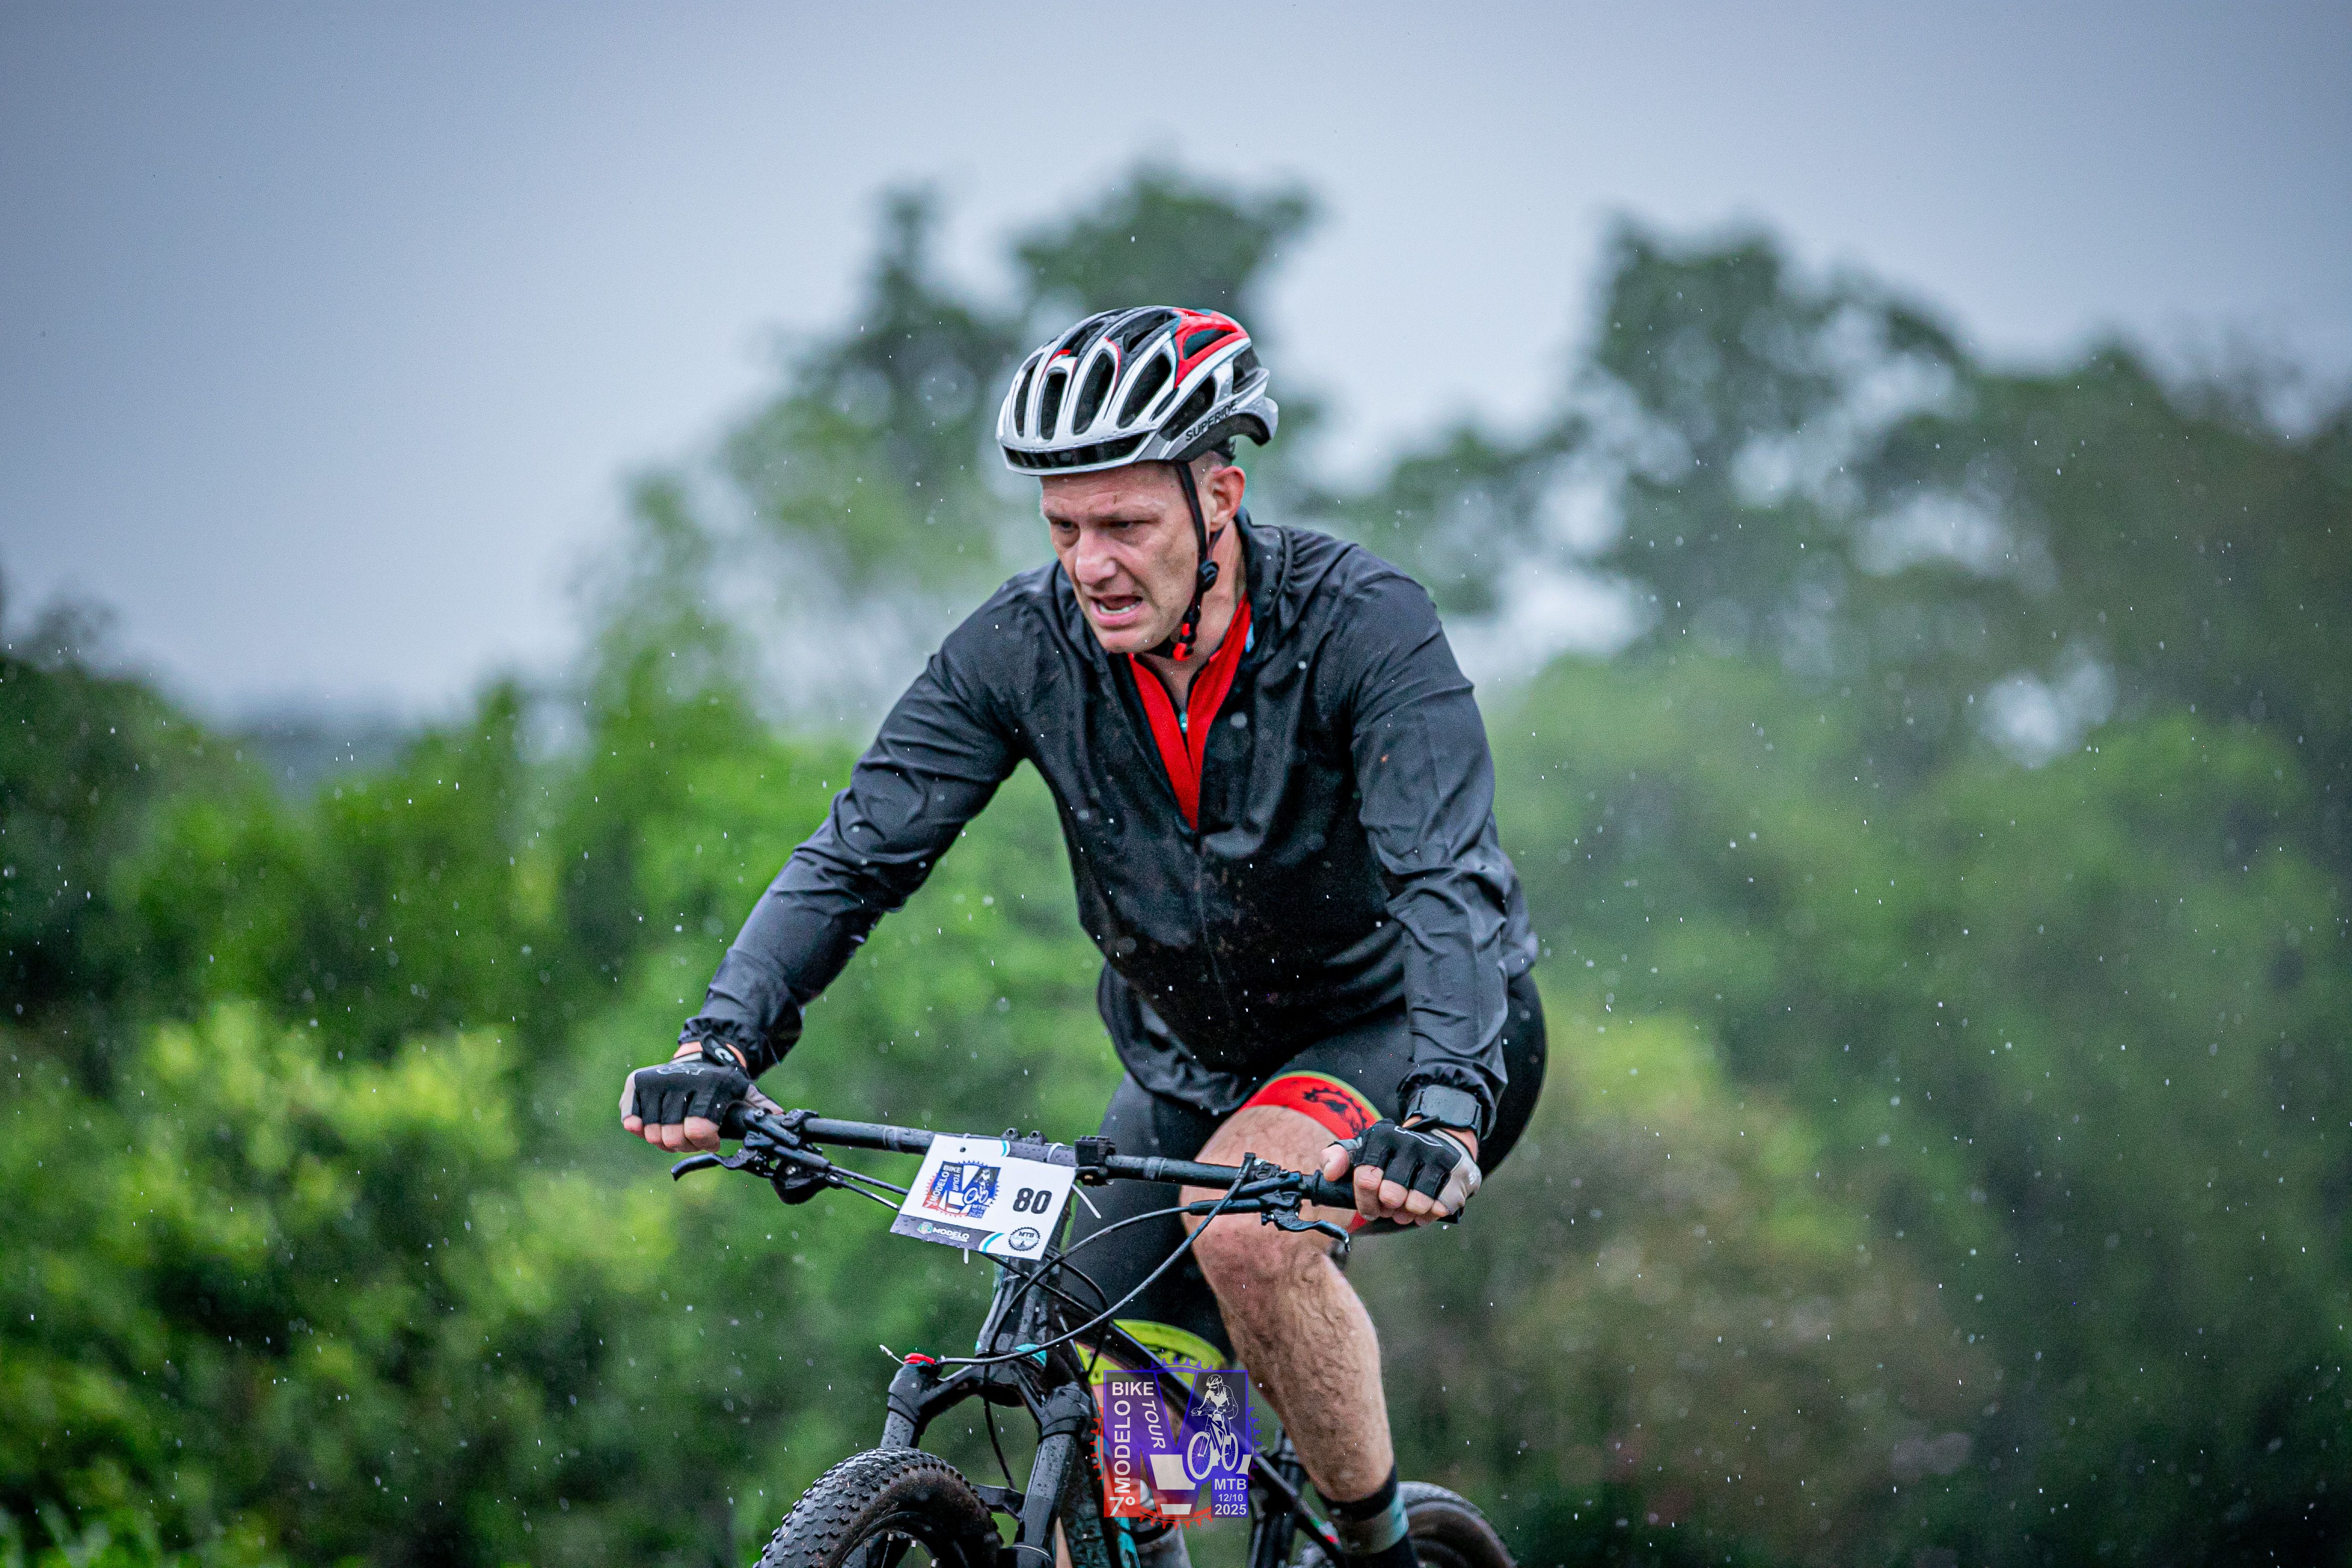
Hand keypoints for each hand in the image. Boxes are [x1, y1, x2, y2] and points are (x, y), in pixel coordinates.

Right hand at [619, 1040, 750, 1152]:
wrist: (699, 1058)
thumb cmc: (722, 1085)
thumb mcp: (744, 1092)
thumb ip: (760, 1107)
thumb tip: (779, 1118)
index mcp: (711, 1084)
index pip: (698, 1130)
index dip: (705, 1143)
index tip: (712, 1142)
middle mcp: (681, 1079)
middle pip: (672, 1136)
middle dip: (684, 1145)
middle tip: (692, 1138)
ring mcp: (656, 1080)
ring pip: (652, 1133)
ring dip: (664, 1140)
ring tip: (676, 1130)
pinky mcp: (637, 1082)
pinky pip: (631, 1119)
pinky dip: (640, 1128)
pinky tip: (652, 1124)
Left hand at [1319, 1119, 1480, 1225]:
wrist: (1441, 1147)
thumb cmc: (1395, 1157)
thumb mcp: (1364, 1151)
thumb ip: (1337, 1158)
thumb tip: (1328, 1173)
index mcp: (1382, 1137)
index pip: (1365, 1178)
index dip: (1366, 1202)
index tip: (1371, 1207)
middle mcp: (1409, 1142)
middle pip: (1390, 1195)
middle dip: (1389, 1209)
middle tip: (1392, 1205)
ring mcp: (1436, 1155)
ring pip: (1416, 1204)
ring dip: (1410, 1213)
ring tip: (1409, 1206)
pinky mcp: (1458, 1170)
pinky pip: (1440, 1207)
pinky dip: (1432, 1214)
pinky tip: (1428, 1207)